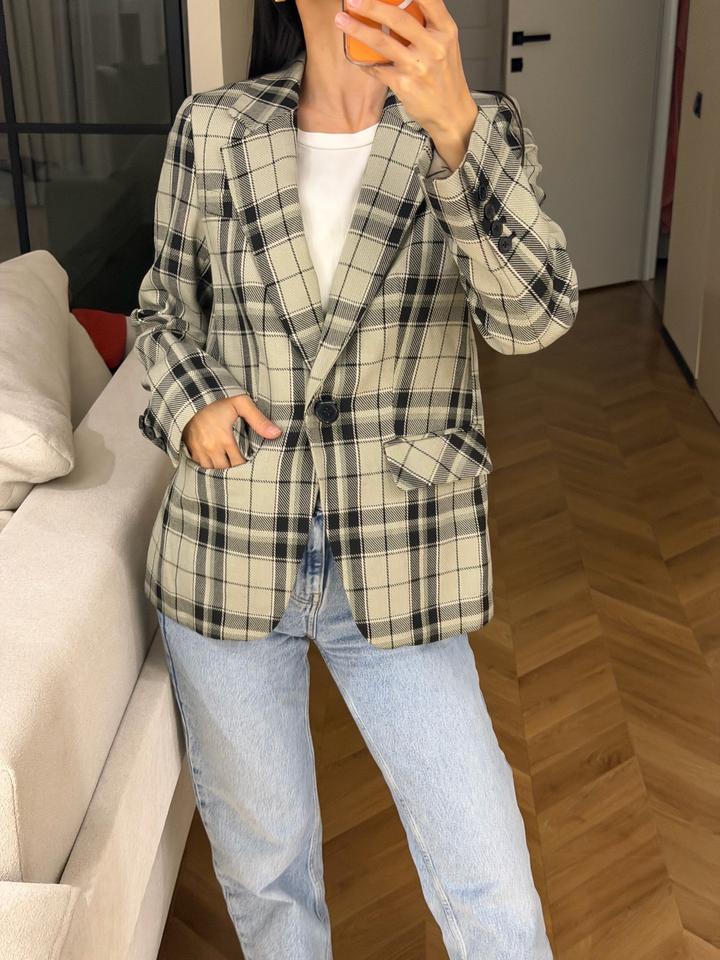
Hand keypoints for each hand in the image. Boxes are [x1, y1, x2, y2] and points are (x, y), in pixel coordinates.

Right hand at [181, 394, 281, 468]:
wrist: (192, 393)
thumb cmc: (218, 398)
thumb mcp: (241, 403)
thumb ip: (258, 420)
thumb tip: (276, 434)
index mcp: (225, 439)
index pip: (239, 463)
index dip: (246, 466)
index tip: (252, 463)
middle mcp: (210, 448)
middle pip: (225, 470)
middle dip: (234, 470)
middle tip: (242, 470)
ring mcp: (198, 449)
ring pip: (211, 470)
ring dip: (220, 471)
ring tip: (230, 468)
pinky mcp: (189, 447)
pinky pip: (199, 465)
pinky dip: (208, 466)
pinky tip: (215, 464)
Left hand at [334, 0, 478, 158]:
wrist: (451, 114)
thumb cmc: (445, 77)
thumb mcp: (445, 45)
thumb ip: (426, 26)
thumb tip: (394, 7)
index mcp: (445, 31)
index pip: (429, 0)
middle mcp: (434, 46)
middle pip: (398, 18)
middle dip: (372, 5)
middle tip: (353, 0)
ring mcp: (418, 66)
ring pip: (382, 42)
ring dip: (358, 30)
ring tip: (342, 20)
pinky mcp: (404, 85)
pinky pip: (377, 68)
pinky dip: (365, 61)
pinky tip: (358, 57)